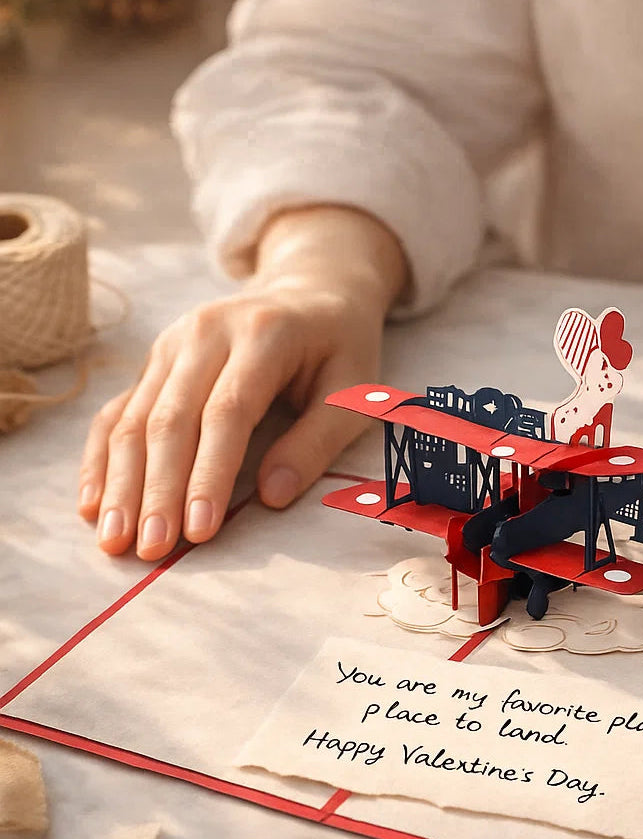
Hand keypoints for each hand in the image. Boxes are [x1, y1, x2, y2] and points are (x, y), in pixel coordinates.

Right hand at [79, 205, 406, 560]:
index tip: (200, 530)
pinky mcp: (156, 361)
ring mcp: (172, 343)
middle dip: (157, 490)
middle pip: (171, 418)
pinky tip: (93, 502)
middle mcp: (206, 332)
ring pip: (135, 417)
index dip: (210, 474)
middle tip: (151, 549)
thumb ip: (318, 440)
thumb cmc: (340, 347)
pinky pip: (120, 410)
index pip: (227, 412)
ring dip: (121, 483)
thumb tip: (272, 497)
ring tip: (114, 540)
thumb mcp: (353, 390)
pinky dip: (103, 458)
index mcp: (263, 335)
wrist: (310, 289)